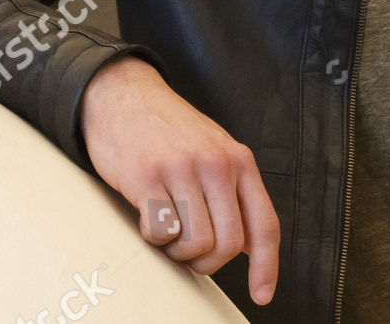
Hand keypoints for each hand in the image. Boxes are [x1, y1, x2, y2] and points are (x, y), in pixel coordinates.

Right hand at [81, 55, 279, 305]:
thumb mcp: (214, 149)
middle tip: (188, 253)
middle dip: (207, 263)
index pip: (264, 224)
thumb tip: (250, 244)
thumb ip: (234, 190)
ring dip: (179, 252)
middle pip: (228, 244)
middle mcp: (216, 164)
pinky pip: (162, 232)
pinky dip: (155, 238)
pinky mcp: (147, 178)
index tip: (262, 294)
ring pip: (197, 244)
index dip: (266, 266)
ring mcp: (182, 170)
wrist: (123, 95)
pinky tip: (150, 219)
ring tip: (168, 232)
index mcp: (239, 161)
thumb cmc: (169, 130)